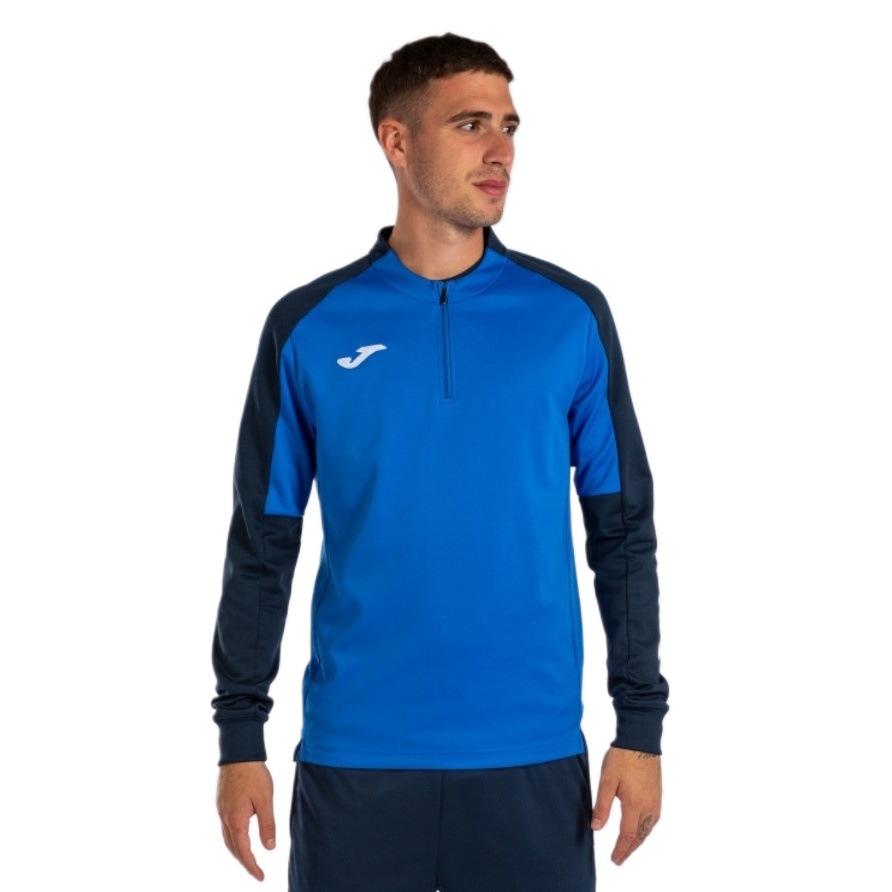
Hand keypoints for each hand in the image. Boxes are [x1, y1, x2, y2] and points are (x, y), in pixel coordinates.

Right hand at [217, 761, 275, 880]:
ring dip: (237, 851)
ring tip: (249, 858)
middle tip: (256, 872)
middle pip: (232, 848)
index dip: (252, 866)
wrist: (238, 752)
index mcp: (235, 819)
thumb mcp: (265, 800)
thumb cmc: (254, 774)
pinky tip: (241, 836)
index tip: (260, 877)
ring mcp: (221, 810)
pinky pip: (226, 827)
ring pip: (227, 838)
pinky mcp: (221, 802)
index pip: (243, 851)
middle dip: (244, 862)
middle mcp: (225, 818)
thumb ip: (267, 825)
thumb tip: (269, 848)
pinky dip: (234, 838)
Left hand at [591, 746, 660, 864]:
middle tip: (620, 859)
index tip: (614, 859)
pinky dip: (645, 830)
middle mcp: (649, 806)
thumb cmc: (622, 758)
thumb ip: (602, 805)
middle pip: (640, 836)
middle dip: (629, 849)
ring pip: (648, 830)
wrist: (641, 740)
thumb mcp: (607, 781)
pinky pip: (653, 820)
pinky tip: (640, 829)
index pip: (628, 835)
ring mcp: (656, 801)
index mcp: (635, 804)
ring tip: (628, 848)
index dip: (621, 849)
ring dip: (638, 841)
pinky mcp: (658, 795)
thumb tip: (596, 827)